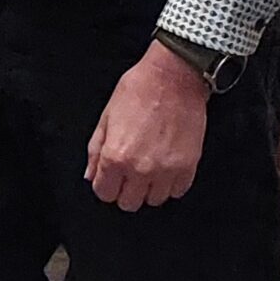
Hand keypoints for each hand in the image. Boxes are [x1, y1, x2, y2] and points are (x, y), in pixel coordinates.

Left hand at [85, 40, 210, 210]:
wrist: (173, 78)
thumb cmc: (139, 90)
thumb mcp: (106, 117)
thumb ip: (96, 150)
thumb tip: (91, 175)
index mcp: (115, 156)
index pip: (104, 193)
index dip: (105, 185)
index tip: (110, 177)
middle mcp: (140, 168)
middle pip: (128, 203)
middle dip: (126, 189)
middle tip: (130, 172)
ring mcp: (166, 170)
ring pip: (154, 200)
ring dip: (150, 188)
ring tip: (150, 166)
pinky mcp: (188, 167)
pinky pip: (177, 191)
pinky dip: (171, 183)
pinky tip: (166, 165)